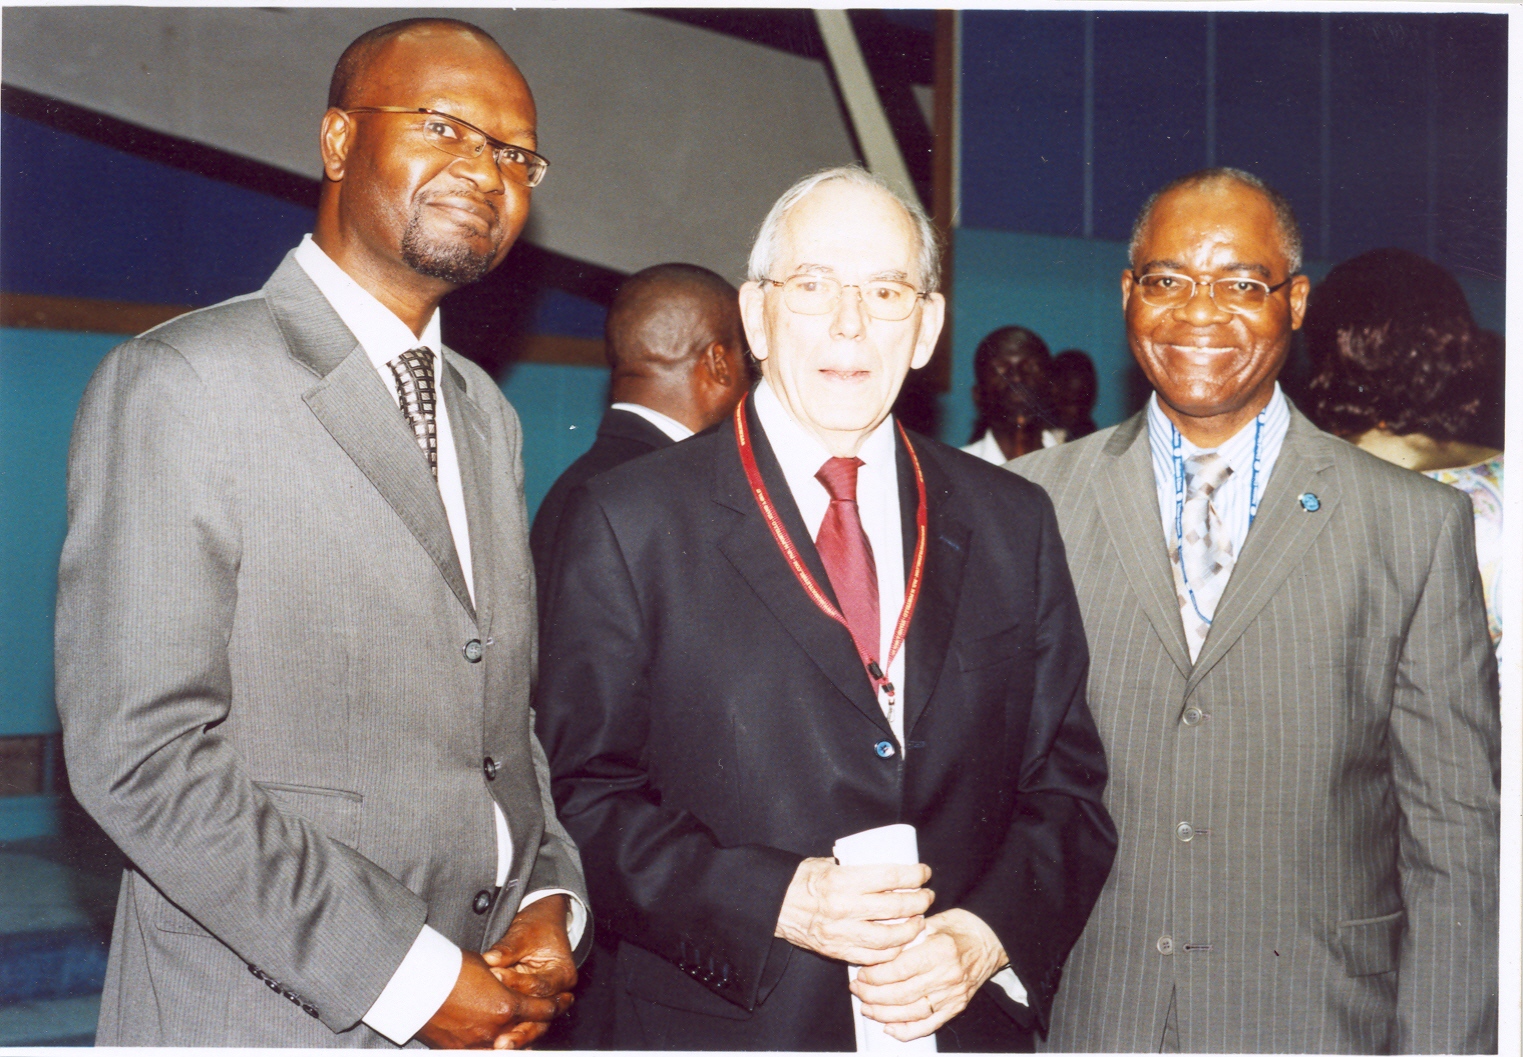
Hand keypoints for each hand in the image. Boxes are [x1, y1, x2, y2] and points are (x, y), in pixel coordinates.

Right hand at [416, 950, 563, 1048]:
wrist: (415, 982)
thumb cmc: (448, 967)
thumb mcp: (485, 966)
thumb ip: (503, 979)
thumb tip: (508, 980)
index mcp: (506, 1006)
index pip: (542, 1010)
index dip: (557, 1005)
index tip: (565, 1001)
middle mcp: (495, 1030)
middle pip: (529, 1033)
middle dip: (541, 1026)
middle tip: (549, 1018)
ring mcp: (475, 1044)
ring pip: (507, 1049)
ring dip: (517, 1041)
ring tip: (521, 1035)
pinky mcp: (456, 1050)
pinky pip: (480, 1053)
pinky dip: (491, 1048)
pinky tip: (496, 1044)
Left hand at [482, 895, 576, 1048]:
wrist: (541, 925)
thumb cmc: (536, 927)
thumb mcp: (525, 932)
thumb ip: (508, 948)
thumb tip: (491, 959)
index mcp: (562, 973)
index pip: (539, 985)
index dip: (517, 981)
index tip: (495, 975)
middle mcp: (558, 993)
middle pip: (542, 1016)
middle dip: (521, 1028)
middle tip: (501, 1039)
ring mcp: (544, 1002)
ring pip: (534, 1026)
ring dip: (517, 1037)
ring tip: (499, 1046)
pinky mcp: (531, 1007)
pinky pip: (523, 1023)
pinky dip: (511, 1032)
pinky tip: (496, 1044)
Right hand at [773, 857, 932, 965]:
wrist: (773, 906)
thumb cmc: (800, 881)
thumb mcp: (826, 864)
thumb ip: (853, 865)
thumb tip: (881, 864)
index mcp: (843, 881)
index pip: (890, 877)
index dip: (914, 874)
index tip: (924, 872)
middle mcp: (845, 908)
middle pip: (896, 907)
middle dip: (919, 901)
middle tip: (927, 896)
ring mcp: (842, 933)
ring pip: (890, 937)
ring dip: (911, 929)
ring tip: (918, 920)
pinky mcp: (837, 951)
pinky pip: (873, 956)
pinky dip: (891, 951)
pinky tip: (900, 943)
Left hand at [851, 909, 1006, 1041]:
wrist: (990, 939)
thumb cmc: (959, 927)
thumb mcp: (932, 921)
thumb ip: (906, 936)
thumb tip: (878, 949)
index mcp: (940, 951)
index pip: (899, 970)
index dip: (875, 975)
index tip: (861, 973)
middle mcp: (947, 976)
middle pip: (901, 993)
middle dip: (873, 995)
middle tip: (856, 989)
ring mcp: (953, 995)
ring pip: (911, 1012)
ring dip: (884, 1014)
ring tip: (866, 1007)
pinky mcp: (956, 1007)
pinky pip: (929, 1025)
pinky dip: (907, 1030)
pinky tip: (889, 1027)